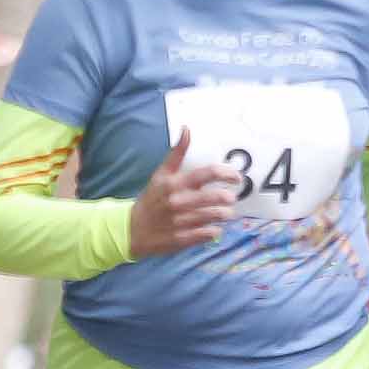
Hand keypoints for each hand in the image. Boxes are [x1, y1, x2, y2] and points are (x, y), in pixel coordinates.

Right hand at [128, 127, 240, 257]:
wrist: (131, 229)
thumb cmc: (151, 199)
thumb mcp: (161, 174)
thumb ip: (177, 153)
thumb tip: (187, 129)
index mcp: (174, 183)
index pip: (207, 173)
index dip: (227, 174)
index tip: (236, 178)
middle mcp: (178, 201)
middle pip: (216, 197)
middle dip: (228, 198)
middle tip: (231, 199)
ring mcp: (180, 222)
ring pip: (215, 216)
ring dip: (225, 214)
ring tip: (226, 213)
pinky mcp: (182, 239)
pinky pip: (208, 234)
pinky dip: (215, 231)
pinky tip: (214, 228)